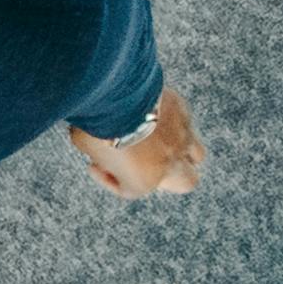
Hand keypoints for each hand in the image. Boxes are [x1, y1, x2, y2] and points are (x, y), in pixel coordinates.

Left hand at [68, 87, 206, 199]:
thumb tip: (101, 146)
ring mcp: (182, 136)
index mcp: (143, 180)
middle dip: (169, 178)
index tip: (94, 165)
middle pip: (186, 181)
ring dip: (181, 152)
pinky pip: (185, 122)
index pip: (130, 190)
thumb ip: (100, 153)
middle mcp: (169, 162)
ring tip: (162, 144)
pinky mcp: (183, 111)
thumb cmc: (96, 124)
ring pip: (196, 154)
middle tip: (147, 167)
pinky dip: (172, 123)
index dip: (108, 178)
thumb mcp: (86, 146)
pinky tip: (155, 115)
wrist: (115, 93)